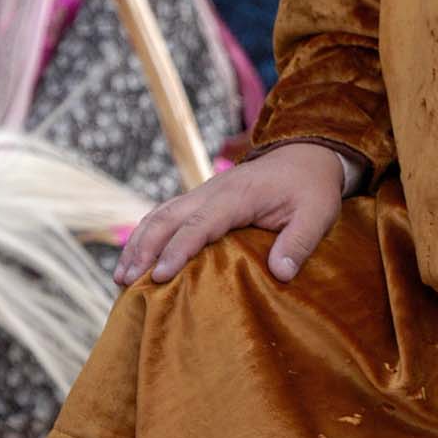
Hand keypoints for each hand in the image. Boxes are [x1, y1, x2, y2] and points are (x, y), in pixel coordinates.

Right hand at [115, 142, 345, 286]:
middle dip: (144, 249)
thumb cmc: (312, 189)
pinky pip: (167, 214)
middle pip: (167, 217)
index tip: (159, 277)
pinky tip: (135, 257)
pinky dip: (147, 234)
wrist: (306, 155)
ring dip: (138, 243)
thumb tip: (281, 273)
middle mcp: (213, 191)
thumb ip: (299, 242)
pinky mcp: (202, 199)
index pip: (200, 224)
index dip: (178, 250)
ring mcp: (203, 193)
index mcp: (238, 195)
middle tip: (125, 281)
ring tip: (120, 276)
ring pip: (160, 214)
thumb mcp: (317, 214)